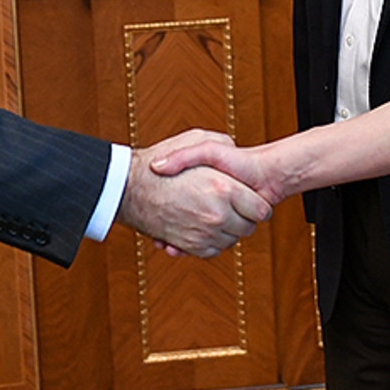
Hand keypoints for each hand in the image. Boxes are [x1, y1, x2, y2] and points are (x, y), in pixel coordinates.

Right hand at [116, 130, 271, 258]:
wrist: (128, 187)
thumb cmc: (160, 162)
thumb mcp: (197, 140)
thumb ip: (223, 143)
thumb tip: (237, 151)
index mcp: (223, 189)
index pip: (261, 210)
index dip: (257, 205)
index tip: (251, 200)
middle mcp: (216, 214)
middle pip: (248, 228)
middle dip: (243, 218)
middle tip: (233, 206)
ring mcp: (203, 233)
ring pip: (231, 241)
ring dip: (227, 230)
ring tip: (215, 213)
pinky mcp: (189, 246)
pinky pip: (213, 250)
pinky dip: (211, 241)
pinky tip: (204, 224)